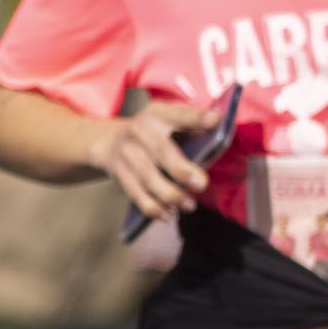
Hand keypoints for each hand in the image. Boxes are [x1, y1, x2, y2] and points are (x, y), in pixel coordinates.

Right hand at [94, 99, 218, 220]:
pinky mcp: (120, 175)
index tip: (215, 120)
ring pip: (148, 179)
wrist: (108, 140)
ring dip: (171, 195)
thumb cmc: (150, 132)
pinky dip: (154, 209)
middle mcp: (139, 131)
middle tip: (201, 184)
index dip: (196, 117)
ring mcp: (127, 154)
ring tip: (189, 205)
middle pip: (161, 151)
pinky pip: (137, 196)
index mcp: (157, 114)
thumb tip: (218, 131)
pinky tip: (169, 214)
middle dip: (182, 170)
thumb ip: (190, 125)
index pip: (178, 114)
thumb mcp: (166, 119)